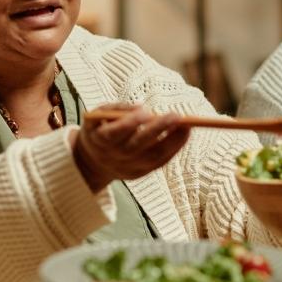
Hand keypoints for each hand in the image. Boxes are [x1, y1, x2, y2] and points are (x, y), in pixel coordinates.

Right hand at [73, 104, 190, 190]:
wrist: (94, 162)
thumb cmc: (100, 129)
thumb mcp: (99, 115)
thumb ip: (117, 109)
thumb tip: (141, 107)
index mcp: (100, 140)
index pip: (114, 133)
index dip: (130, 123)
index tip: (147, 112)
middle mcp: (114, 157)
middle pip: (138, 146)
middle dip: (158, 130)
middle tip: (177, 115)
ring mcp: (128, 167)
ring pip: (153, 157)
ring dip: (172, 141)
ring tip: (187, 125)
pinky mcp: (140, 173)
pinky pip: (160, 162)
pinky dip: (174, 149)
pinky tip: (184, 134)